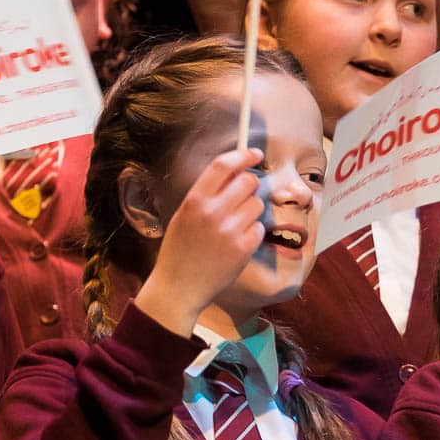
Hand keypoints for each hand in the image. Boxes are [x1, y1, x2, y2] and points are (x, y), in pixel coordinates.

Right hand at [133, 147, 264, 335]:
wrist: (179, 287)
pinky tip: (236, 243)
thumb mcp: (184, 215)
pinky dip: (253, 232)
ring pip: (257, 204)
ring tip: (234, 225)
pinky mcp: (244, 248)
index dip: (243, 155)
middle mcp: (212, 213)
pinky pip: (260, 227)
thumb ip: (206, 194)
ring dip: (251, 210)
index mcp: (194, 201)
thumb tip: (235, 170)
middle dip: (250, 185)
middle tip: (243, 196)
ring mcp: (230, 231)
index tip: (255, 153)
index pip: (223, 165)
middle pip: (248, 181)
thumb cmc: (181, 250)